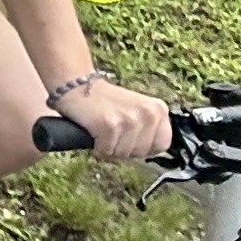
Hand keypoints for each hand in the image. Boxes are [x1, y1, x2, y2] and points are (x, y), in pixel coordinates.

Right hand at [53, 74, 174, 162]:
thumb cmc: (106, 102)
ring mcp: (129, 119)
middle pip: (142, 152)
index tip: (131, 138)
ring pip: (123, 154)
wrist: (78, 86)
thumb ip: (151, 128)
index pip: (162, 145)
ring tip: (104, 130)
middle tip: (114, 132)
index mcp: (159, 109)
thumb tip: (153, 152)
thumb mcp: (139, 110)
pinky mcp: (110, 125)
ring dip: (110, 147)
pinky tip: (95, 130)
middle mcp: (148, 113)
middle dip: (126, 148)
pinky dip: (97, 145)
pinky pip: (106, 151)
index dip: (144, 147)